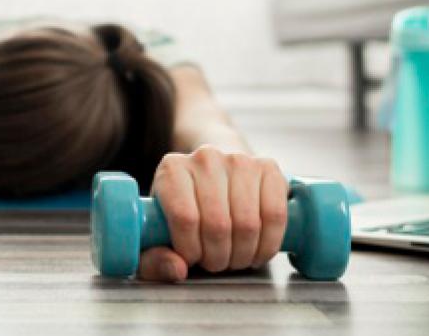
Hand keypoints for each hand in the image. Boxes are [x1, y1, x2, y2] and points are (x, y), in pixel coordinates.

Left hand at [140, 146, 287, 281]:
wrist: (216, 173)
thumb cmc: (185, 208)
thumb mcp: (157, 233)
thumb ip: (154, 258)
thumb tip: (177, 269)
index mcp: (172, 170)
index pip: (184, 217)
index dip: (191, 250)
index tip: (192, 258)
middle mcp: (206, 158)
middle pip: (218, 224)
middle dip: (218, 257)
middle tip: (215, 262)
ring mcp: (240, 160)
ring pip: (248, 224)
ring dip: (243, 254)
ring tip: (234, 257)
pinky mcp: (269, 168)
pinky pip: (275, 215)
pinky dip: (268, 243)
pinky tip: (257, 250)